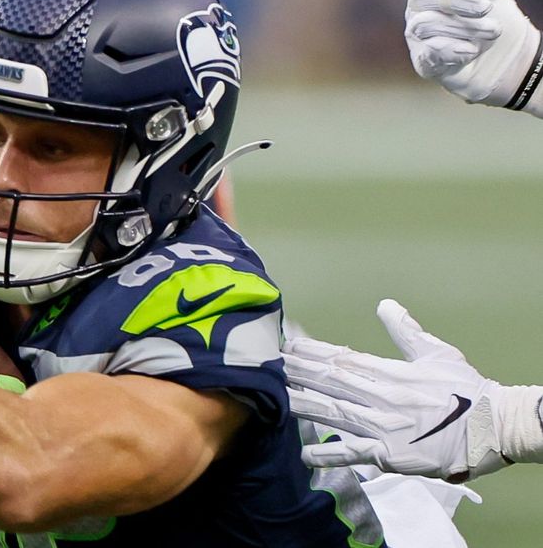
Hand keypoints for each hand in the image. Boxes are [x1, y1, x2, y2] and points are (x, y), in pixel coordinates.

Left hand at [282, 299, 508, 480]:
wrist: (495, 427)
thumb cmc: (467, 389)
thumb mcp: (438, 352)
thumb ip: (406, 331)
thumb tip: (386, 305)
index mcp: (392, 372)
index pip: (342, 358)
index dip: (310, 350)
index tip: (284, 342)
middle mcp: (383, 397)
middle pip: (330, 381)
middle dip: (296, 372)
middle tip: (265, 363)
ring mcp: (385, 427)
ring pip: (333, 413)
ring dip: (302, 404)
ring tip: (272, 396)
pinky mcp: (391, 455)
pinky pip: (353, 454)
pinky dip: (328, 453)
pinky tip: (303, 453)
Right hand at [405, 0, 542, 115]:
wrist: (510, 59)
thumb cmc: (497, 18)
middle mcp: (418, 13)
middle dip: (458, 1)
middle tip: (487, 8)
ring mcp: (418, 39)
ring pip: (425, 23)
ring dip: (463, 27)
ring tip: (491, 32)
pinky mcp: (424, 64)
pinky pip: (428, 51)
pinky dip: (454, 49)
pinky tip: (472, 51)